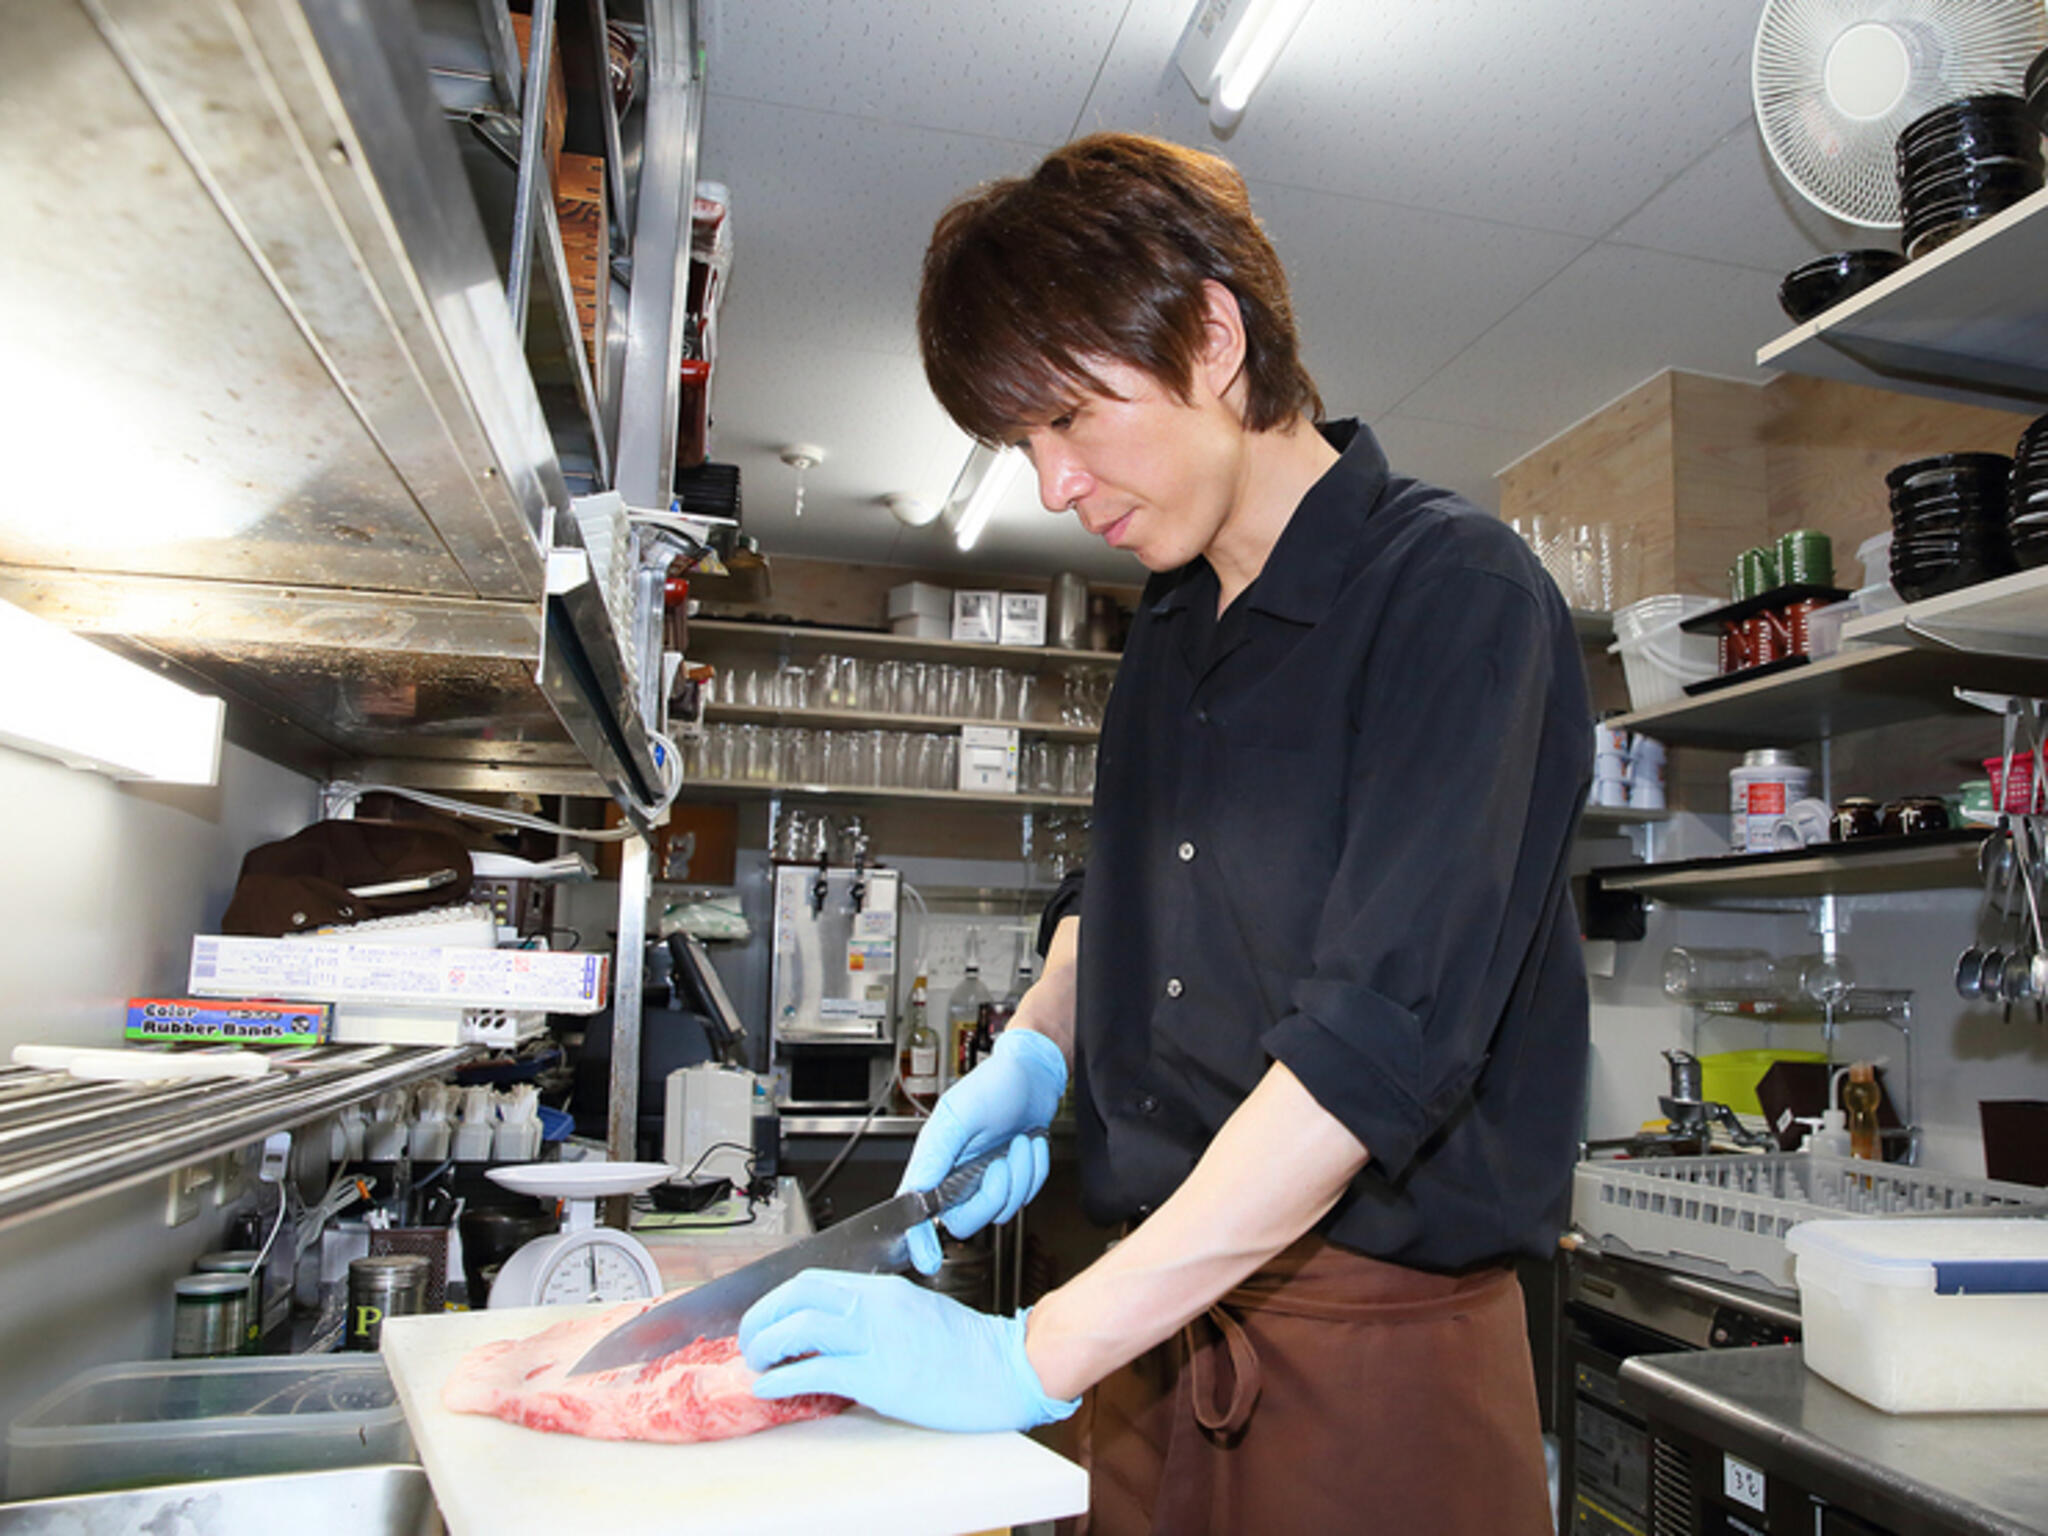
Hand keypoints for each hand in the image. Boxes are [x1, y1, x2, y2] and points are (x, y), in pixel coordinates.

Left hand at [740, 1269, 1077, 1432]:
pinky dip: (784, 1377)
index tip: (763, 1317)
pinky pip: (817, 1370)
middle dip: (761, 1317)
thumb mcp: (917, 1313)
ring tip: (756, 1362)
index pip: (813, 1278)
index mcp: (884, 1288)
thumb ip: (877, 1313)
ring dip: (766, 1344)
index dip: (776, 1297)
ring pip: (801, 1326)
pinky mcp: (881, 1376)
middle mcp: (877, 1305)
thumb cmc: (969, 1348)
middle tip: (748, 1340)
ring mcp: (878, 1339)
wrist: (1007, 1368)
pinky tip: (771, 1386)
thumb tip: (834, 1329)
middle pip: (798, 1295)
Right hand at [898, 1027, 1065, 1272]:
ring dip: (1019, 1176)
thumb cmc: (994, 1084)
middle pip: (966, 1221)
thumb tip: (916, 1191)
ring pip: (1001, 1210)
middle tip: (1001, 1163)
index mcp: (935, 1161)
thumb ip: (935, 1156)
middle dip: (993, 1195)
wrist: (1034, 1075)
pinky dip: (1033, 1171)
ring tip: (1018, 1143)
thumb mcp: (959, 1116)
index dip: (918, 1240)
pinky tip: (1029, 1145)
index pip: (917, 1211)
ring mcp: (985, 1180)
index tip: (925, 1259)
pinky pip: (1025, 1196)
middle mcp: (957, 1175)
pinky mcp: (1010, 1178)